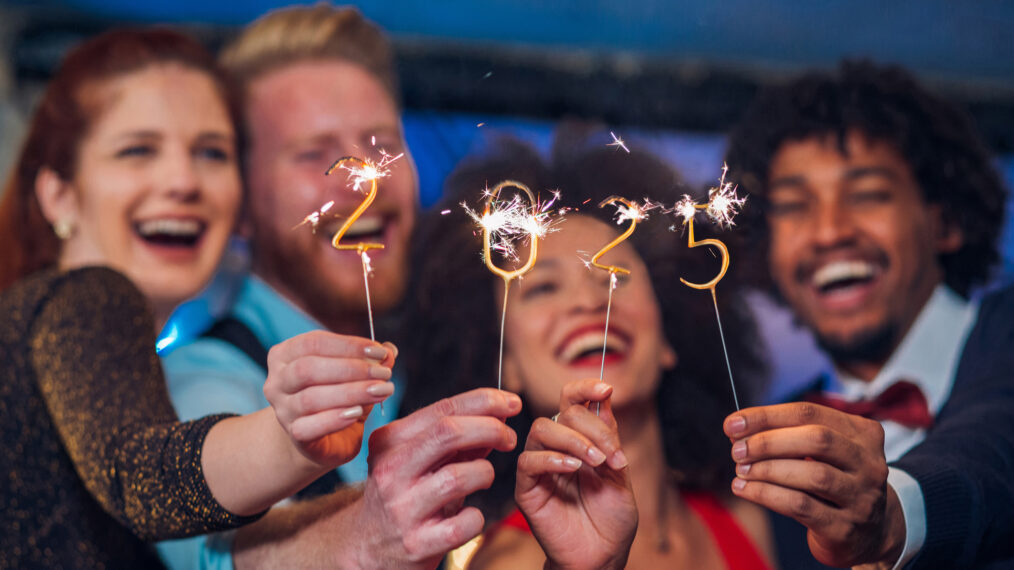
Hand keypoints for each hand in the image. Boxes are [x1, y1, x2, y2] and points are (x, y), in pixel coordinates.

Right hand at [264, 330, 396, 467]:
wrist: (323, 439)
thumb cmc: (337, 398)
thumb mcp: (356, 375)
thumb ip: (370, 360)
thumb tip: (390, 350)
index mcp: (286, 355)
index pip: (313, 343)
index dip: (349, 345)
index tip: (381, 352)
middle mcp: (277, 381)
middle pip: (308, 369)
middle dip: (351, 369)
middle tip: (384, 374)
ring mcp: (283, 410)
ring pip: (310, 398)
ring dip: (351, 393)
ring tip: (380, 391)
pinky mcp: (294, 436)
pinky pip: (309, 427)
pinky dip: (335, 419)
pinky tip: (358, 414)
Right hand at [344, 388, 521, 568]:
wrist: (367, 547)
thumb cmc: (402, 494)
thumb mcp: (417, 459)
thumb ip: (454, 438)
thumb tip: (499, 414)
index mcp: (389, 441)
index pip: (443, 410)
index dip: (485, 401)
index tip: (511, 403)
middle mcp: (391, 471)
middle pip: (449, 433)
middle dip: (490, 429)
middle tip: (509, 438)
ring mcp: (402, 509)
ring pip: (459, 476)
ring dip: (484, 473)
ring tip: (483, 478)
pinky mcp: (417, 543)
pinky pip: (466, 522)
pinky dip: (477, 517)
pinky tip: (469, 516)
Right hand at [516, 379, 636, 569]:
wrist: (603, 556)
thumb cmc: (612, 519)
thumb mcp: (619, 471)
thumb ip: (609, 436)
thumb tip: (604, 395)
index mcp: (579, 439)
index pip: (571, 401)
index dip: (584, 388)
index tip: (605, 388)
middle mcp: (557, 448)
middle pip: (560, 412)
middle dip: (591, 428)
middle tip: (611, 455)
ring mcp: (540, 467)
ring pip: (540, 430)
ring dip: (573, 441)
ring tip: (595, 463)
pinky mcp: (527, 488)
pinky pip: (528, 461)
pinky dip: (552, 459)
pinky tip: (573, 470)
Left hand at [724, 403, 904, 566]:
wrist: (870, 534)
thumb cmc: (833, 483)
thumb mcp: (824, 453)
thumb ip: (789, 435)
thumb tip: (738, 428)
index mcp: (863, 434)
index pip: (809, 413)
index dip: (766, 416)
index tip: (732, 423)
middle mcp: (869, 463)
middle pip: (817, 439)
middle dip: (768, 442)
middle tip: (737, 450)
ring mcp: (862, 497)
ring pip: (812, 474)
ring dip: (767, 469)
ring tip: (740, 470)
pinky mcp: (846, 528)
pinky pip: (801, 506)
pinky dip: (766, 494)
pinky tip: (744, 489)